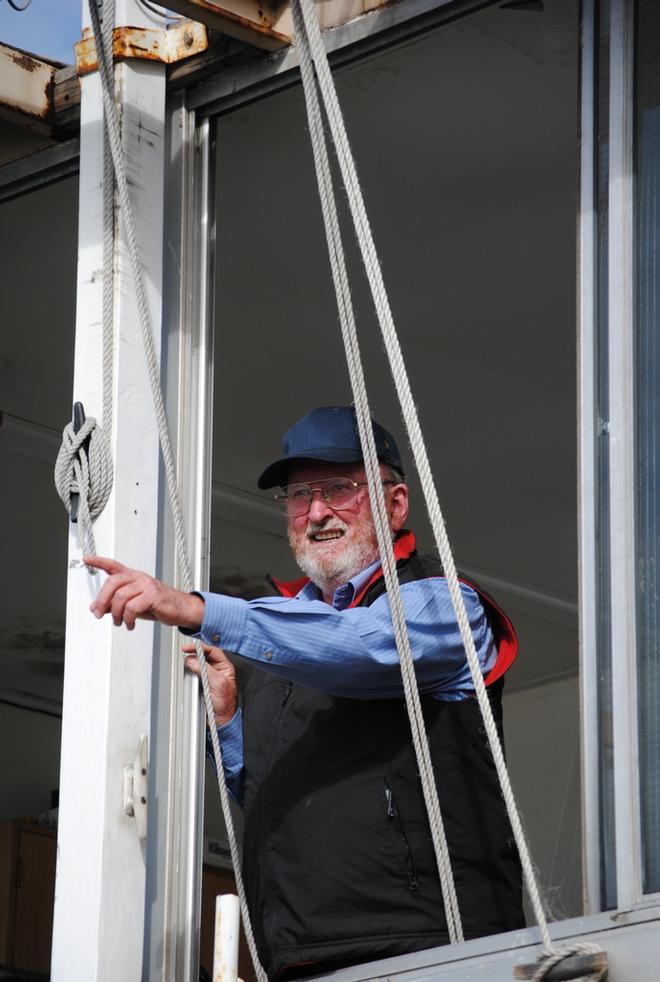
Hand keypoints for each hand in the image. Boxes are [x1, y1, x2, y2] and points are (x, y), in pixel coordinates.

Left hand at [85, 555, 204, 630]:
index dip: (99, 561)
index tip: (87, 559)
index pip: (113, 566)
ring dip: (116, 614)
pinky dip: (128, 619)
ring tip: (120, 622)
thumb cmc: (158, 605)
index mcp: (133, 577)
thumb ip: (114, 604)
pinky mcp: (153, 596)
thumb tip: (95, 608)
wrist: (181, 609)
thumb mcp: (133, 604)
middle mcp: (139, 578)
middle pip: (112, 583)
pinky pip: (133, 607)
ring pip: (120, 597)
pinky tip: (130, 624)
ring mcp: (146, 585)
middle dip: (102, 600)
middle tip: (98, 614)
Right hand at [183, 642, 236, 726]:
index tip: (189, 647)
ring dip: (192, 662)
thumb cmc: (225, 704)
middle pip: (204, 655)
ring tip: (186, 661)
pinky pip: (194, 673)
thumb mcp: (217, 683)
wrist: (221, 719)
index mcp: (225, 667)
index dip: (201, 647)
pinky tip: (187, 671)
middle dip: (195, 653)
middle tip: (185, 652)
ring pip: (198, 664)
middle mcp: (218, 670)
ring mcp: (209, 676)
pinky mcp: (202, 683)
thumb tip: (193, 660)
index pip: (212, 651)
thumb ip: (205, 670)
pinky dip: (190, 671)